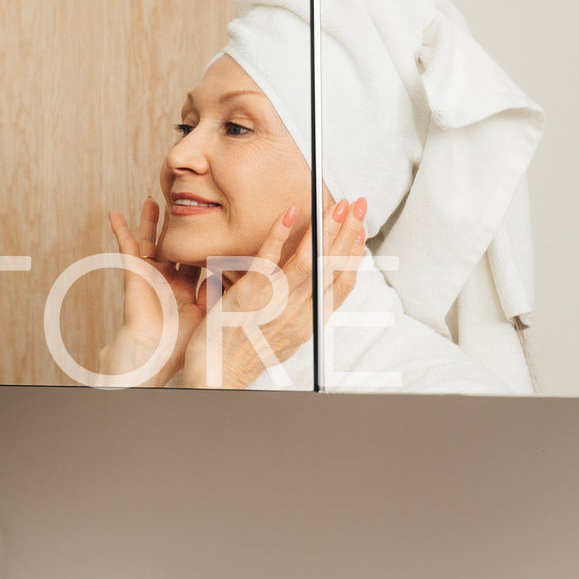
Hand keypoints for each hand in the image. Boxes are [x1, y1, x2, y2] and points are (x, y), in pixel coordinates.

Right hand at [97, 196, 204, 385]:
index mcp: (184, 290)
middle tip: (185, 205)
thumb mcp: (207, 313)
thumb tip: (234, 270)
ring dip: (150, 221)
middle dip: (178, 227)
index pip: (197, 261)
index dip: (205, 244)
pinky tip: (114, 214)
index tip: (218, 226)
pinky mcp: (134, 271)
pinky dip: (120, 230)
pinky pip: (125, 246)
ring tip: (153, 199)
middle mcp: (166, 280)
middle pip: (174, 246)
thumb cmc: (179, 342)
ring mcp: (149, 274)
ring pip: (151, 240)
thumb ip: (217, 291)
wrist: (153, 352)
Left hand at [182, 197, 366, 388]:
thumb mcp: (284, 336)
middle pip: (331, 268)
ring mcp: (274, 305)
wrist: (216, 375)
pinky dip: (279, 236)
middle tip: (359, 204)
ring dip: (323, 231)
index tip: (361, 229)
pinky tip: (287, 215)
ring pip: (308, 263)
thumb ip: (299, 311)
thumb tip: (312, 291)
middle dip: (347, 232)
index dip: (355, 255)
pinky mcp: (249, 298)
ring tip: (335, 205)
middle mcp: (298, 314)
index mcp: (308, 322)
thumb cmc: (244, 354)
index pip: (342, 284)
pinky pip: (267, 262)